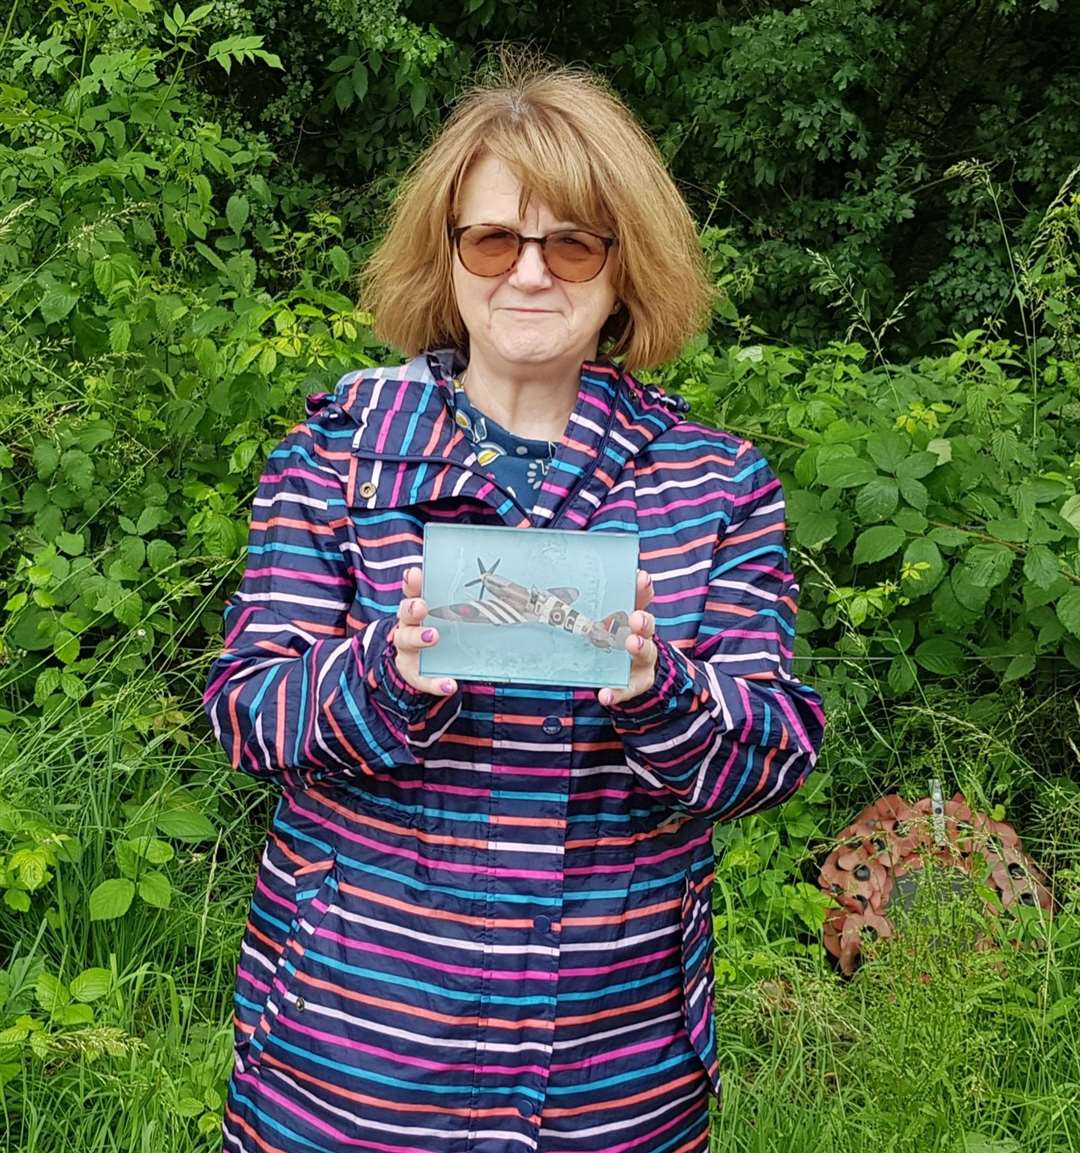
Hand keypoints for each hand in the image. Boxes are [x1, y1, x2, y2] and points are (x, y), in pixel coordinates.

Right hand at [389, 567, 457, 696]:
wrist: (422, 667)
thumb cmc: (439, 632)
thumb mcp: (446, 616)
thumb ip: (458, 602)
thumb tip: (493, 582)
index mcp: (416, 609)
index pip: (412, 591)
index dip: (412, 583)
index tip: (414, 574)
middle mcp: (408, 626)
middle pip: (405, 614)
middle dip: (412, 608)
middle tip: (422, 607)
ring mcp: (408, 651)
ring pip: (407, 641)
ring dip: (419, 638)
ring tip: (433, 636)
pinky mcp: (414, 674)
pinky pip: (423, 679)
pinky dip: (436, 682)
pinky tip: (449, 684)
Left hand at [597, 569, 656, 706]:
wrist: (629, 674)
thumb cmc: (610, 639)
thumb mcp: (602, 622)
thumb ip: (588, 607)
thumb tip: (553, 588)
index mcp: (633, 616)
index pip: (641, 598)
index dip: (642, 588)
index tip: (641, 578)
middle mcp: (642, 635)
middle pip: (646, 625)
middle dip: (642, 619)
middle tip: (635, 617)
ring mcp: (642, 660)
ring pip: (646, 652)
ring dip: (639, 647)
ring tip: (632, 644)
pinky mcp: (636, 683)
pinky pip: (627, 688)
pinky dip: (617, 692)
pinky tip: (605, 695)